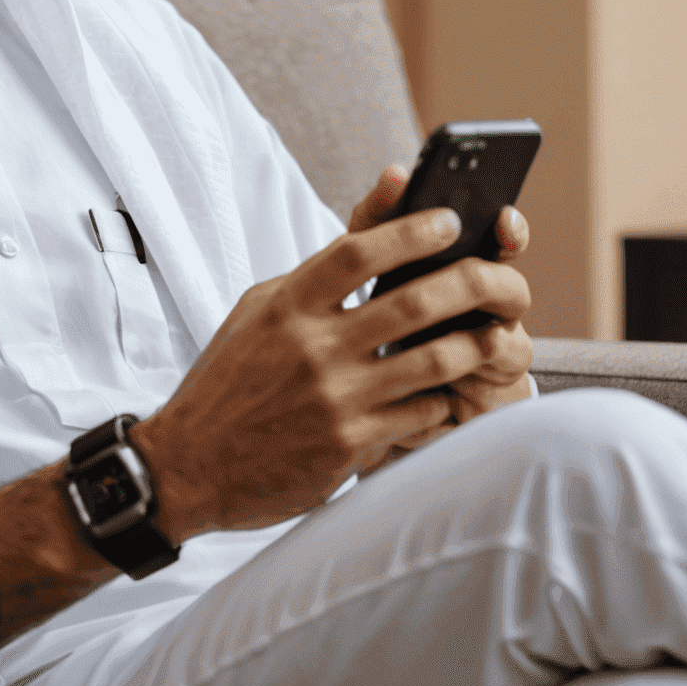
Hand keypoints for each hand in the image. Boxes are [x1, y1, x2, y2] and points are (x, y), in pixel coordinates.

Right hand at [133, 190, 530, 539]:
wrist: (189, 464)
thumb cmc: (226, 381)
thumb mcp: (255, 314)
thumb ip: (307, 282)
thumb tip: (361, 245)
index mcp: (287, 304)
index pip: (358, 250)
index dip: (410, 230)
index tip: (448, 220)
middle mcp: (313, 345)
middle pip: (412, 300)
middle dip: (468, 281)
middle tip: (497, 274)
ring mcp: (335, 397)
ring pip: (433, 360)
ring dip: (474, 343)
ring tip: (494, 332)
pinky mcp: (350, 445)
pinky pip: (422, 414)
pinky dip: (444, 399)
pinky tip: (450, 392)